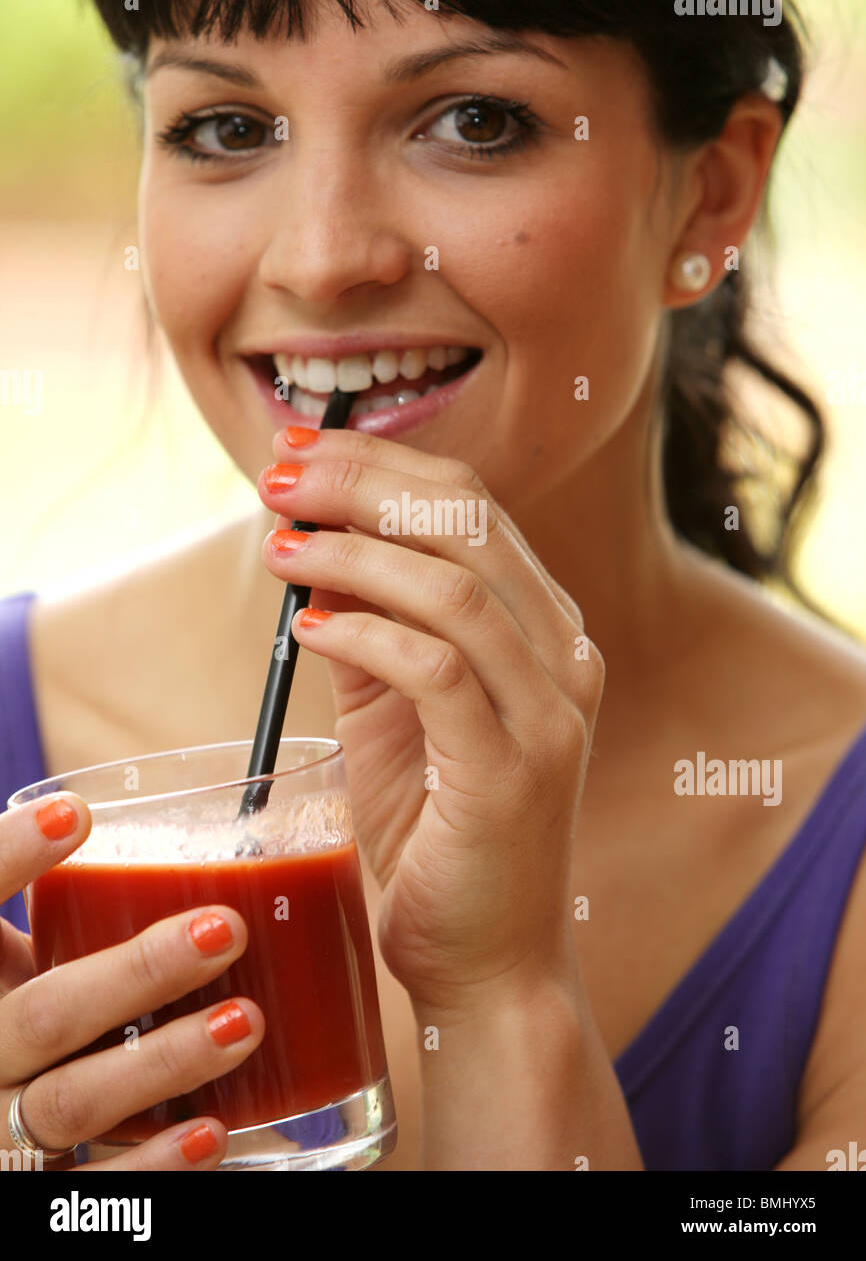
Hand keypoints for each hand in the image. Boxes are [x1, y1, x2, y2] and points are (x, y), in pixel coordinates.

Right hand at [0, 794, 263, 1170]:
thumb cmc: (9, 1012)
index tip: (76, 814)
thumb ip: (46, 906)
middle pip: (41, 1018)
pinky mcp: (29, 1188)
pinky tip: (212, 1131)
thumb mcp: (12, 960)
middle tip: (225, 929)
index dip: (7, 859)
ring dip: (163, 1064)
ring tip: (244, 1021)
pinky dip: (152, 1165)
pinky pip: (90, 1194)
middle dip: (135, 975)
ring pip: (69, 1105)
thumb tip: (111, 815)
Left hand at [258, 428, 604, 1016]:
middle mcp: (566, 657)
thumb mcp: (392, 711)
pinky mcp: (514, 768)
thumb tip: (311, 543)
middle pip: (469, 524)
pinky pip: (435, 670)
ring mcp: (551, 712)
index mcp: (546, 630)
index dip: (383, 466)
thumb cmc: (437, 833)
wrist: (486, 961)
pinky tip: (306, 623)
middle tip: (278, 474)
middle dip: (363, 484)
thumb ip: (368, 625)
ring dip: (353, 551)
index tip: (299, 450)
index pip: (473, 508)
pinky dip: (364, 633)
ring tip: (278, 546)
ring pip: (456, 587)